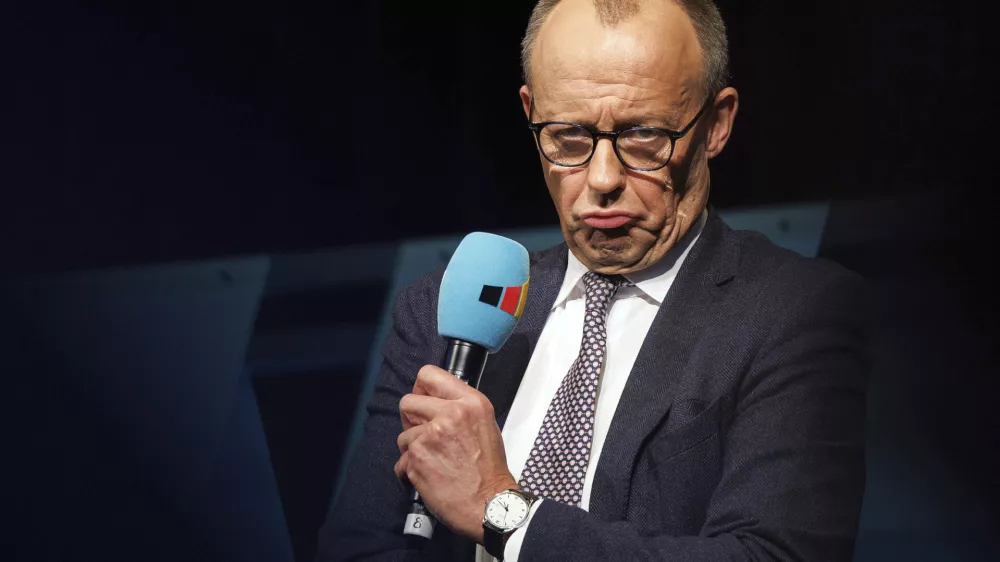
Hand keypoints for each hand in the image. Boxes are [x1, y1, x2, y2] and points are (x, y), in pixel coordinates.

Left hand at [394, 365, 516, 543]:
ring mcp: (430, 436)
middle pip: (407, 402)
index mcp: (470, 402)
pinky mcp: (416, 458)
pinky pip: (401, 460)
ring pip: (403, 435)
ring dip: (412, 448)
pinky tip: (428, 475)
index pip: (429, 374)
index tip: (422, 401)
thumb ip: (460, 407)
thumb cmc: (490, 469)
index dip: (421, 389)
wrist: (489, 503)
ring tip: (433, 460)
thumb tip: (435, 402)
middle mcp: (450, 414)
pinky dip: (410, 470)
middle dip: (411, 419)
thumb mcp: (485, 424)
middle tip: (423, 433)